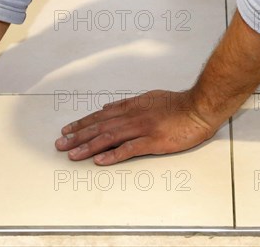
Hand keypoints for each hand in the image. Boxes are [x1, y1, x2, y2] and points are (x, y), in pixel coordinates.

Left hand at [55, 90, 219, 164]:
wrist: (199, 107)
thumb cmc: (178, 104)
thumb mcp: (149, 98)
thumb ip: (129, 104)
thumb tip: (109, 108)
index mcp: (132, 107)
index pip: (101, 116)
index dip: (82, 124)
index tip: (67, 130)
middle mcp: (133, 116)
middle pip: (100, 127)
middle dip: (78, 136)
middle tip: (60, 144)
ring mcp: (142, 129)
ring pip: (109, 138)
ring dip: (88, 147)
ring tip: (72, 154)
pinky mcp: (154, 141)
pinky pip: (129, 149)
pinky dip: (112, 155)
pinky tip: (99, 161)